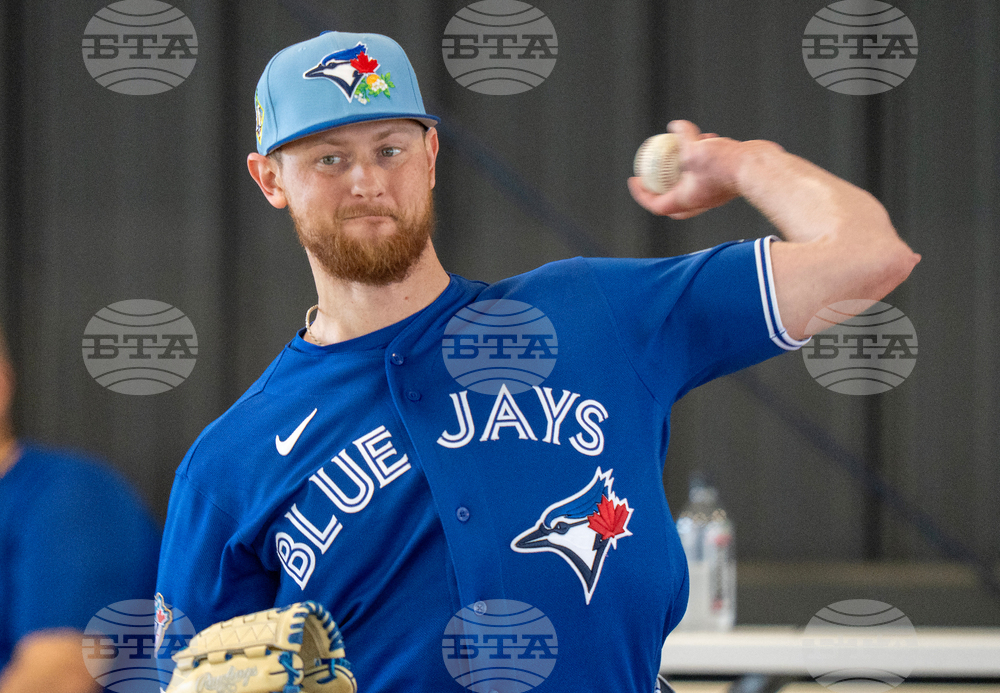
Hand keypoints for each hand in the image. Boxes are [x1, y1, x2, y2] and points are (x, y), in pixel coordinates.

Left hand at [627, 120, 749, 219]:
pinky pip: (709, 170)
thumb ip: (683, 137)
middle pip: (673, 201)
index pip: (657, 205)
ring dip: (685, 165)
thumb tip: (674, 126)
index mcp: (686, 200)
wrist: (758, 168)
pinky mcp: (726, 182)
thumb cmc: (724, 164)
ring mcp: (714, 192)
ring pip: (692, 181)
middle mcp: (699, 201)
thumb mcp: (695, 148)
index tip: (634, 179)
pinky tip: (707, 137)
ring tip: (685, 143)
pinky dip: (704, 156)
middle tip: (654, 172)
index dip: (642, 194)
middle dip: (662, 187)